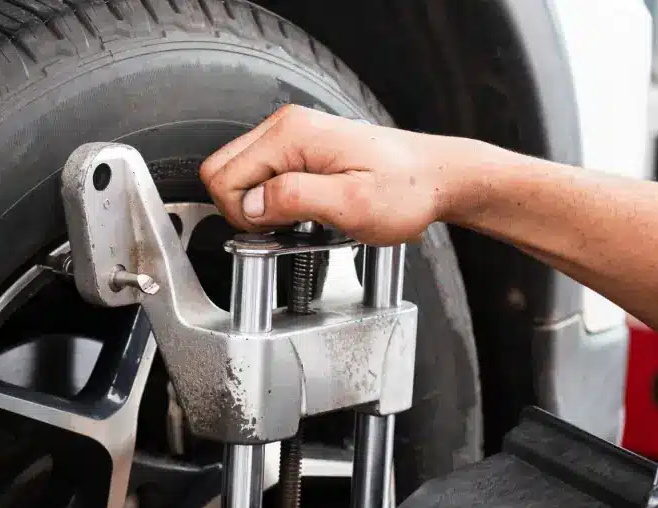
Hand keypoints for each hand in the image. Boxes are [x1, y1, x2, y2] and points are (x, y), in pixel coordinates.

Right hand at [198, 104, 490, 242]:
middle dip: (242, 209)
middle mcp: (286, 127)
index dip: (242, 214)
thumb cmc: (404, 189)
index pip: (223, 177)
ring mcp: (292, 135)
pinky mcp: (300, 148)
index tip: (275, 229)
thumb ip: (295, 199)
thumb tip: (252, 205)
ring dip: (259, 206)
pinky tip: (302, 209)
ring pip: (239, 175)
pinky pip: (261, 175)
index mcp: (291, 134)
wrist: (436, 177)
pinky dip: (272, 200)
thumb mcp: (351, 204)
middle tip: (282, 227)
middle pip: (221, 171)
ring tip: (297, 219)